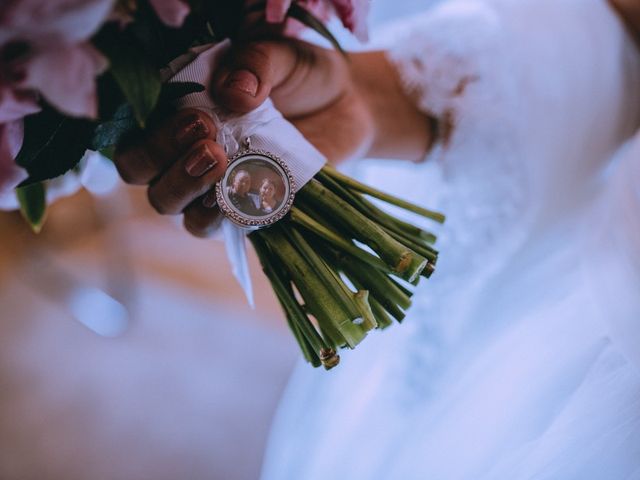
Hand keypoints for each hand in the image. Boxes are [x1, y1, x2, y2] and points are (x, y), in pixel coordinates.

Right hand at [113, 39, 433, 236]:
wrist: (347, 107)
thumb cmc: (303, 77)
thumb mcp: (281, 55)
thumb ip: (255, 64)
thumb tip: (233, 93)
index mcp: (177, 107)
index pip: (134, 128)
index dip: (151, 132)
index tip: (196, 118)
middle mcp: (183, 148)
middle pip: (140, 171)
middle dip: (161, 157)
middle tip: (207, 139)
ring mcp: (210, 184)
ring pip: (170, 205)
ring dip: (186, 188)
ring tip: (222, 162)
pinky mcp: (240, 210)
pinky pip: (211, 227)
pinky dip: (218, 217)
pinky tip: (240, 196)